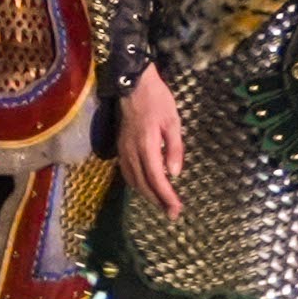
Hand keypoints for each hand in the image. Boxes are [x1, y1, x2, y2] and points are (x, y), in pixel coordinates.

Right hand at [119, 65, 186, 215]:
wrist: (132, 84)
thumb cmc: (157, 101)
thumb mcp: (173, 122)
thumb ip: (174, 149)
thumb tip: (175, 174)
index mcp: (146, 145)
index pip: (156, 178)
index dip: (166, 196)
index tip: (177, 210)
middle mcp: (132, 151)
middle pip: (143, 184)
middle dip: (158, 201)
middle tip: (171, 214)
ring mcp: (123, 150)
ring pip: (133, 180)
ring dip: (147, 195)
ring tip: (161, 204)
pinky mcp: (121, 147)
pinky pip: (127, 172)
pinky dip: (137, 184)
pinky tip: (145, 187)